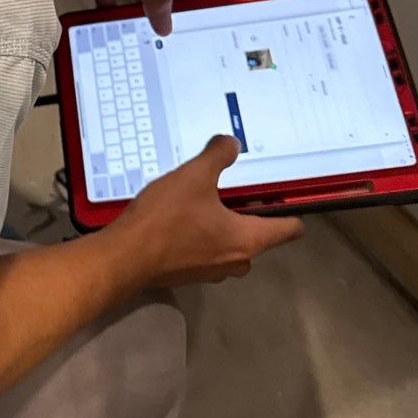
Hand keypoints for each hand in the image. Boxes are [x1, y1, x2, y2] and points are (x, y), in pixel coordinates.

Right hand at [107, 136, 303, 286]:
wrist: (126, 256)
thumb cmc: (168, 218)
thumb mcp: (194, 176)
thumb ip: (218, 156)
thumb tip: (232, 143)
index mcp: (248, 239)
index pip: (290, 230)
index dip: (291, 210)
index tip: (282, 194)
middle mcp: (237, 261)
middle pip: (257, 236)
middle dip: (246, 214)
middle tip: (229, 190)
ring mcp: (212, 272)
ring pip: (229, 245)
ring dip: (220, 226)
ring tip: (200, 201)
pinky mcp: (189, 275)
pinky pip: (206, 252)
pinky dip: (199, 237)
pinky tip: (178, 218)